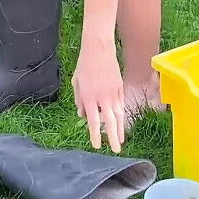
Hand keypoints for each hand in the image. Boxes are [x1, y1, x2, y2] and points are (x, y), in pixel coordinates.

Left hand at [73, 37, 126, 152]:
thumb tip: (84, 115)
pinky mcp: (120, 87)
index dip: (95, 135)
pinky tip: (121, 123)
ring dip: (120, 129)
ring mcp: (113, 93)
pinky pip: (120, 105)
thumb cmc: (84, 65)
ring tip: (121, 140)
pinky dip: (121, 115)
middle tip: (116, 150)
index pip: (94, 122)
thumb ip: (80, 101)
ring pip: (118, 115)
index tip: (96, 145)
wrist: (98, 49)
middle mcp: (102, 97)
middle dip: (113, 138)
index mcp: (89, 97)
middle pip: (110, 122)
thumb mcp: (76, 83)